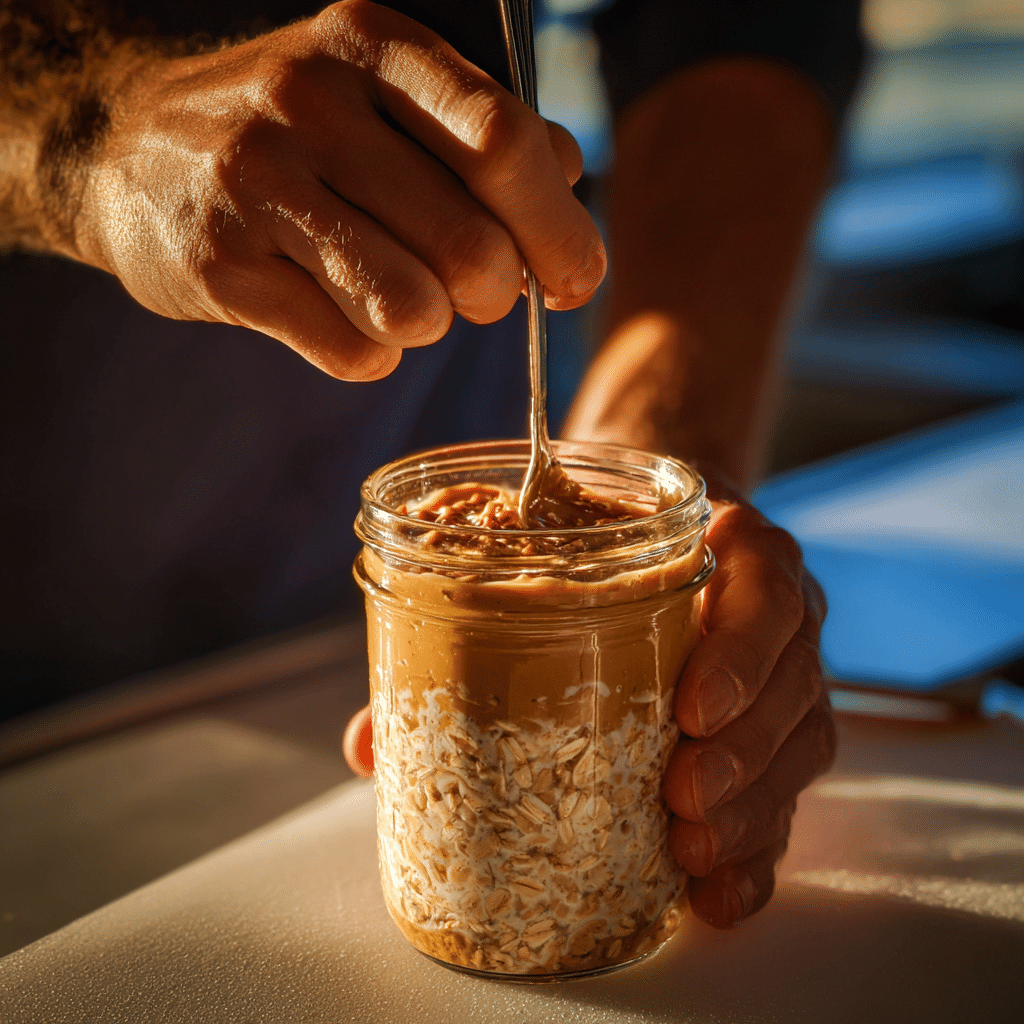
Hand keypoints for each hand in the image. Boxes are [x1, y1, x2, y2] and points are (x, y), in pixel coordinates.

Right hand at [77, 0, 604, 379]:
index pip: (504, 146)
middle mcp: (311, 103)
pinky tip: (346, 319)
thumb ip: (482, 131)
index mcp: (374, 50)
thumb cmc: (295, 132)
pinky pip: (351, 351)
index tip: (574, 279)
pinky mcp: (223, 267)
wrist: (132, 150)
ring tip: (407, 300)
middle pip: (470, 244)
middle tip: (481, 294)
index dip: (559, 230)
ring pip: (412, 307)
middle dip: (498, 295)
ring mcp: (257, 185)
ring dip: (431, 325)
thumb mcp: (384, 94)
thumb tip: (571, 176)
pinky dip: (371, 354)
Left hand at [342, 486, 834, 928]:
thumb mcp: (557, 550)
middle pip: (792, 681)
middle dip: (743, 751)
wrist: (669, 524)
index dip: (741, 648)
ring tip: (690, 849)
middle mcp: (770, 612)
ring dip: (752, 807)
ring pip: (800, 743)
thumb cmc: (612, 536)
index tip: (692, 706)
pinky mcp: (774, 731)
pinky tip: (717, 890)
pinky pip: (789, 790)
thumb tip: (370, 742)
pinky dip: (758, 846)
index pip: (767, 584)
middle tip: (679, 796)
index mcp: (730, 547)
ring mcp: (780, 673)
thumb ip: (473, 628)